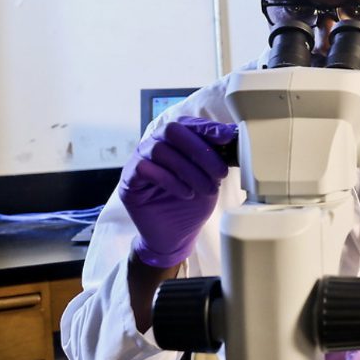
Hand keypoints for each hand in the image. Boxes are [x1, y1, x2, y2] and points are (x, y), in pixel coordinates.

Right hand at [119, 117, 236, 267]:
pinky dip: (171, 181)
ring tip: (208, 189)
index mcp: (173, 140)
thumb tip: (231, 136)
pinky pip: (145, 169)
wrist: (176, 236)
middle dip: (200, 150)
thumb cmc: (193, 203)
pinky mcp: (128, 180)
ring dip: (189, 170)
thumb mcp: (211, 176)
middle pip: (172, 130)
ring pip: (160, 150)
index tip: (227, 137)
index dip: (207, 128)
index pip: (187, 124)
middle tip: (221, 172)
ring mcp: (138, 160)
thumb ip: (216, 156)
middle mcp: (153, 145)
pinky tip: (187, 194)